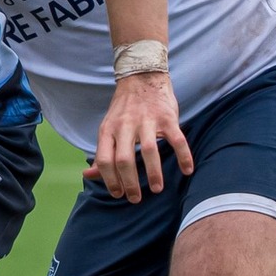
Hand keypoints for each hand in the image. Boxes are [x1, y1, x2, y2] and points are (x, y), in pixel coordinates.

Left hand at [88, 71, 192, 202]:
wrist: (142, 77)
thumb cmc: (124, 109)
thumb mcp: (107, 128)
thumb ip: (101, 152)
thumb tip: (88, 175)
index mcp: (108, 130)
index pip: (104, 160)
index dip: (109, 180)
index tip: (118, 194)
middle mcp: (125, 126)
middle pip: (124, 160)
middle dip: (129, 183)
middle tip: (135, 198)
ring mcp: (147, 120)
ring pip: (149, 151)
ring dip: (153, 173)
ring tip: (156, 189)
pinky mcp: (167, 117)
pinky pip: (177, 140)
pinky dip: (183, 156)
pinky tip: (187, 170)